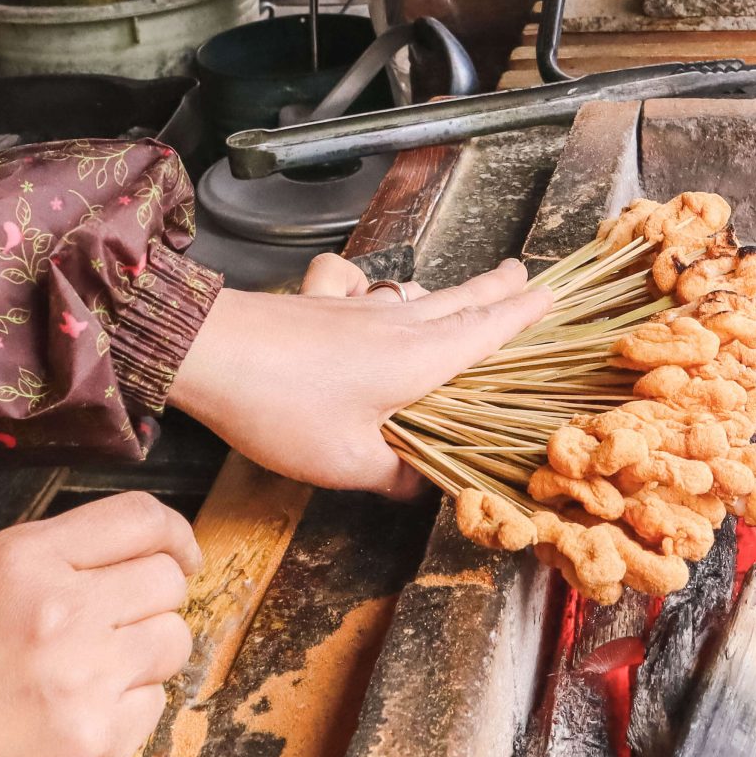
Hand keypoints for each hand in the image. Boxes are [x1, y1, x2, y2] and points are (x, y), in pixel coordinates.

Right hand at [0, 493, 200, 756]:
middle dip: (153, 602)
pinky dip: (127, 712)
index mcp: (22, 560)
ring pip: (174, 641)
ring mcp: (85, 678)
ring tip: (89, 677)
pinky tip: (75, 719)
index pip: (140, 517)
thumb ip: (52, 563)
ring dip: (145, 657)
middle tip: (116, 629)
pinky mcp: (98, 740)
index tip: (179, 555)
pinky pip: (154, 706)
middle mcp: (61, 609)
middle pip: (167, 580)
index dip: (173, 536)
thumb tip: (135, 560)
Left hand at [167, 254, 549, 494]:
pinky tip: (366, 294)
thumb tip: (420, 484)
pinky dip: (376, 290)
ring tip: (466, 292)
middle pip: (457, 301)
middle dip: (495, 289)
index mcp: (418, 360)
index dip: (520, 316)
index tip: (549, 296)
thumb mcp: (346, 463)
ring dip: (448, 292)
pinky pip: (361, 290)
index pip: (485, 332)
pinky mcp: (317, 306)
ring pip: (416, 297)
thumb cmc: (281, 408)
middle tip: (524, 272)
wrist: (206, 351)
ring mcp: (355, 310)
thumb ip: (393, 475)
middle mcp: (395, 325)